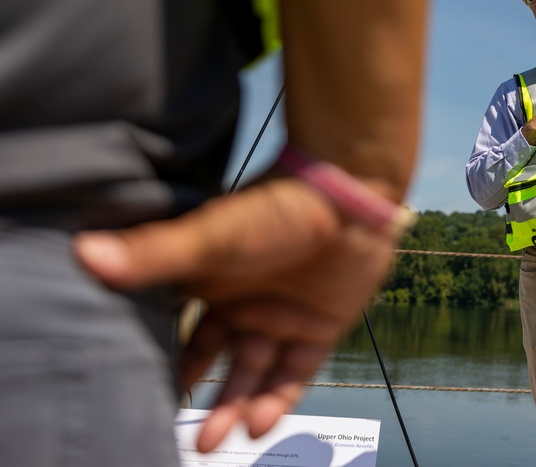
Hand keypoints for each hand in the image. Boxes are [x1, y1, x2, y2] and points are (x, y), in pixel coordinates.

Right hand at [73, 174, 397, 452]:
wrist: (351, 195)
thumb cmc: (279, 206)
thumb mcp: (213, 235)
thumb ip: (155, 254)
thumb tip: (82, 253)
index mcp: (212, 282)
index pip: (180, 332)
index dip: (162, 362)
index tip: (136, 392)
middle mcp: (244, 304)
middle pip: (215, 362)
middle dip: (197, 396)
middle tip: (177, 435)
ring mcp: (282, 318)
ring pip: (252, 374)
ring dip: (233, 407)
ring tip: (210, 442)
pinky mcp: (319, 329)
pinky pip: (294, 374)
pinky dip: (277, 400)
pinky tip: (258, 427)